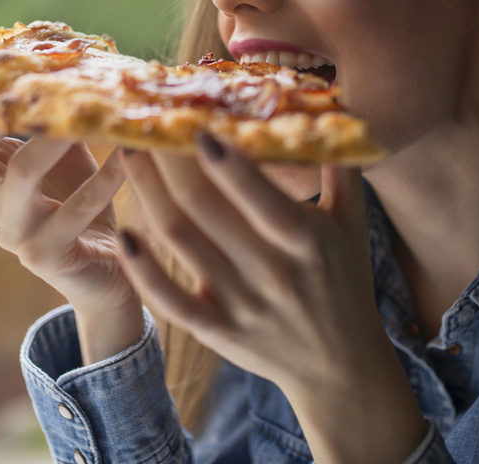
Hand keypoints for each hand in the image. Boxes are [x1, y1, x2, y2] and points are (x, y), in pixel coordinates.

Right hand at [0, 103, 142, 361]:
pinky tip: (127, 155)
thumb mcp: (59, 150)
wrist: (108, 270)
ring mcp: (15, 232)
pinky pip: (75, 209)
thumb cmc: (81, 198)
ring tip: (85, 113)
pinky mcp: (47, 255)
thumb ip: (46, 115)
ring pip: (21, 173)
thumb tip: (58, 56)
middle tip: (19, 80)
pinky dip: (105, 177)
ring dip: (54, 136)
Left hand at [118, 134, 424, 462]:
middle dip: (168, 161)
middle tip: (146, 121)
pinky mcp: (216, 331)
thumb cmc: (345, 282)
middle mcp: (271, 272)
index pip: (261, 197)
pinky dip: (144, 270)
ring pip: (179, 240)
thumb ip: (341, 166)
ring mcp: (239, 304)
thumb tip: (333, 109)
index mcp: (306, 241)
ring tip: (130, 153)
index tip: (196, 126)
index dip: (226, 163)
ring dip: (148, 193)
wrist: (341, 369)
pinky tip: (125, 234)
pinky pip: (171, 300)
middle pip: (204, 208)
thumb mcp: (353, 223)